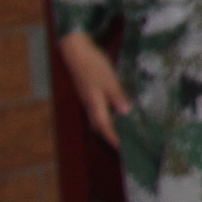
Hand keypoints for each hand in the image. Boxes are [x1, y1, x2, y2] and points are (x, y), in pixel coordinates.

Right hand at [58, 31, 129, 147]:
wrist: (76, 51)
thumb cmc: (93, 64)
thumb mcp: (109, 79)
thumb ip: (117, 96)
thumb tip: (125, 112)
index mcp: (95, 104)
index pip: (106, 128)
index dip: (114, 139)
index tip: (124, 150)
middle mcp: (90, 105)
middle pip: (100, 127)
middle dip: (110, 137)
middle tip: (124, 146)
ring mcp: (88, 99)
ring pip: (98, 119)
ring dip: (108, 128)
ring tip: (121, 133)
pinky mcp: (89, 93)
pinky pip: (98, 111)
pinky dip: (107, 117)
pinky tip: (115, 114)